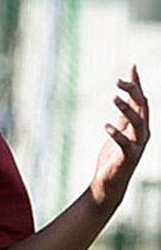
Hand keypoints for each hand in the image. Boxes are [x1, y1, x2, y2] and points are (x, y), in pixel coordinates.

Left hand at [91, 65, 149, 206]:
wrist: (110, 183)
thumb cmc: (114, 157)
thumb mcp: (120, 132)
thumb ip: (124, 117)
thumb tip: (125, 98)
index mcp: (140, 127)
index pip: (141, 101)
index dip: (137, 84)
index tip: (132, 66)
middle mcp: (142, 135)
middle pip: (142, 109)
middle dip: (133, 92)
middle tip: (118, 81)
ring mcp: (136, 147)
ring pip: (138, 124)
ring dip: (127, 110)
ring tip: (114, 97)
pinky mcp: (127, 158)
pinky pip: (125, 144)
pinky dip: (117, 134)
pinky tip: (107, 126)